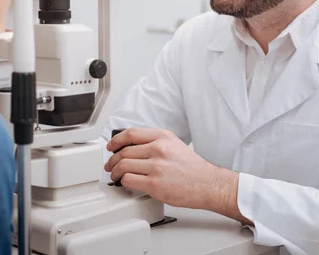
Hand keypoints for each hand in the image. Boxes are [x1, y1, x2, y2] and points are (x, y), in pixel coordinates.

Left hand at [104, 127, 250, 223]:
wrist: (207, 184)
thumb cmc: (192, 168)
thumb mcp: (174, 144)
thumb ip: (154, 142)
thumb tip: (132, 147)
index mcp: (163, 137)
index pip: (131, 133)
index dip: (116, 140)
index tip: (111, 146)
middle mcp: (159, 149)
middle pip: (124, 151)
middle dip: (113, 159)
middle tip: (110, 164)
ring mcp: (156, 166)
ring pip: (124, 165)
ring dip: (115, 171)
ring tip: (115, 175)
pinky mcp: (154, 184)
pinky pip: (129, 180)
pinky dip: (123, 181)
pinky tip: (125, 182)